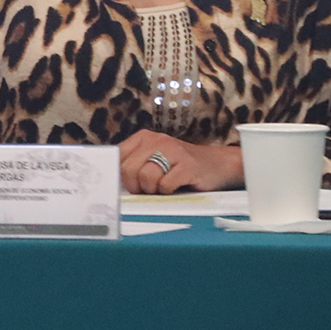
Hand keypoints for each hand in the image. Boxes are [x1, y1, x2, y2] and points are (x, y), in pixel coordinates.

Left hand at [118, 130, 242, 193]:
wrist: (218, 164)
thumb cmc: (180, 165)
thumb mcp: (154, 158)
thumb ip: (134, 164)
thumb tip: (112, 180)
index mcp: (143, 137)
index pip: (117, 158)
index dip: (121, 176)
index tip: (131, 184)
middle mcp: (157, 140)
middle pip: (128, 169)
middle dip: (136, 186)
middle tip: (148, 189)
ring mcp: (173, 151)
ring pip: (146, 177)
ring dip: (153, 190)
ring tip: (163, 187)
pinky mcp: (188, 166)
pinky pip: (166, 185)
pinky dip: (169, 192)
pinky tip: (177, 186)